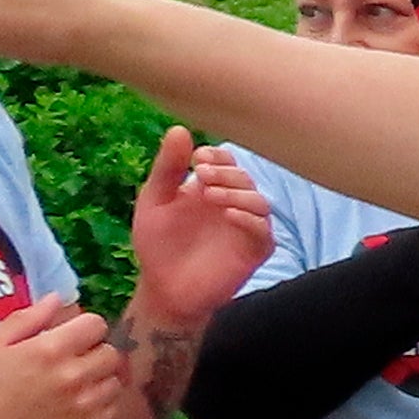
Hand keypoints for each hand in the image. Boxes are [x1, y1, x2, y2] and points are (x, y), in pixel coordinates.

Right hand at [0, 300, 135, 418]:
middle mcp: (74, 376)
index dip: (82, 327)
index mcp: (49, 350)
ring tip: (74, 384)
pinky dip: (101, 404)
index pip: (96, 324)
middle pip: (110, 352)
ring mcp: (84, 406)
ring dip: (100, 378)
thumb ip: (26, 319)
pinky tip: (77, 406)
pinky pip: (112, 409)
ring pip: (115, 381)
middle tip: (71, 361)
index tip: (68, 336)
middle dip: (93, 351)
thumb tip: (57, 299)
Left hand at [128, 128, 270, 327]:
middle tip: (201, 176)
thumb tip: (180, 129)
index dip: (216, 157)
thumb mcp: (155, 200)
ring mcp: (244, 228)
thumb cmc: (157, 245)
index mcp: (209, 188)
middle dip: (225, 174)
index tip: (197, 160)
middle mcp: (231, 204)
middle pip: (244, 178)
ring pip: (259, 202)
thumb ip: (168, 168)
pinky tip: (227, 216)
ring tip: (211, 197)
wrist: (163, 289)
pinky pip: (263, 231)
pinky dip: (248, 220)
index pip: (225, 161)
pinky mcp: (254, 252)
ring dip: (238, 194)